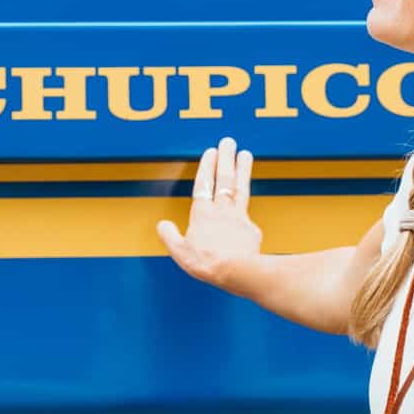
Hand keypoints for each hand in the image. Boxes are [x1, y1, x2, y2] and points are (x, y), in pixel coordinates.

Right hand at [157, 136, 261, 287]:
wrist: (238, 271)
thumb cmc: (207, 263)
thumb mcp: (179, 252)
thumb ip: (170, 236)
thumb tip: (162, 224)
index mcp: (202, 214)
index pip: (204, 184)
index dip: (207, 167)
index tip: (211, 151)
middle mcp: (221, 211)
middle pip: (224, 179)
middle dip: (226, 159)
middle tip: (228, 142)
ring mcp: (239, 218)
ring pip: (240, 188)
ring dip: (242, 169)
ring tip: (245, 153)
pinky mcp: (251, 229)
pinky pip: (248, 212)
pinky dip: (246, 204)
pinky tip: (248, 200)